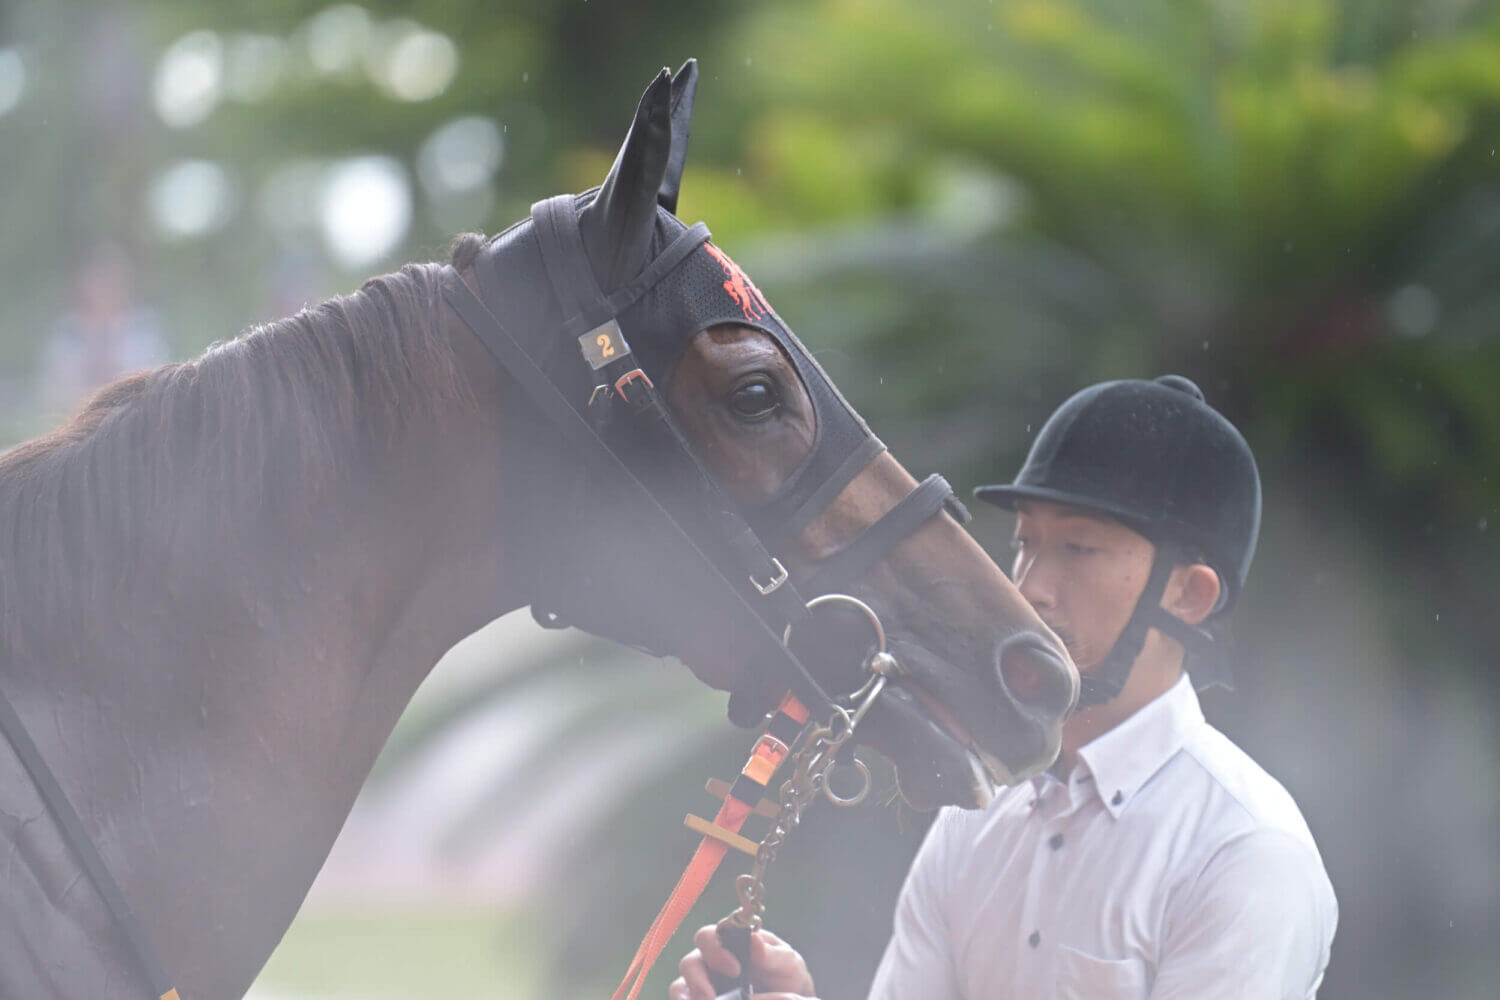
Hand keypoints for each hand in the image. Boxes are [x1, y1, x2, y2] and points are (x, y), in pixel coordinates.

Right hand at [669, 924, 816, 999]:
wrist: (789, 996)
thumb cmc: (785, 974)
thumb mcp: (788, 963)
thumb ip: (773, 953)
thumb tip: (754, 941)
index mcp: (727, 942)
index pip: (708, 936)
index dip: (715, 949)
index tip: (735, 969)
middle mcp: (709, 961)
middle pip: (689, 963)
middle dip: (698, 979)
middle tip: (712, 997)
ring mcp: (703, 985)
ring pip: (681, 987)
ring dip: (689, 996)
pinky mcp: (701, 999)